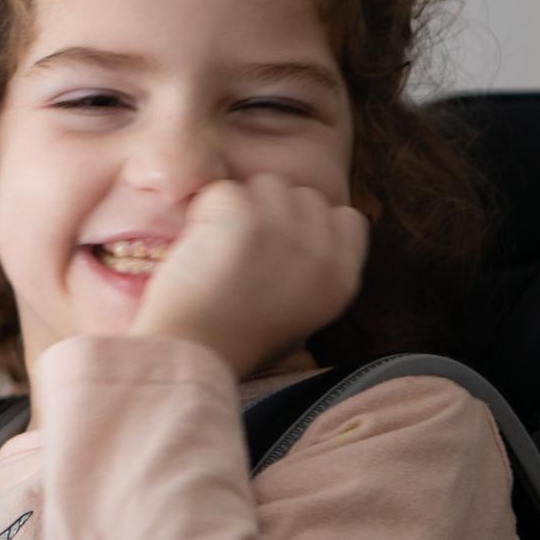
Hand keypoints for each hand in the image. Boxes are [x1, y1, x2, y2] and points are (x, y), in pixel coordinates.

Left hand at [128, 173, 369, 377]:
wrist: (192, 354)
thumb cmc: (233, 339)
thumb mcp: (299, 313)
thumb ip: (312, 269)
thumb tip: (299, 230)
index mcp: (342, 281)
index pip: (347, 219)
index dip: (308, 222)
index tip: (276, 243)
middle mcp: (323, 255)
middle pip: (304, 196)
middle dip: (270, 211)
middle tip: (239, 250)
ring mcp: (286, 232)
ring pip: (265, 184)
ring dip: (237, 206)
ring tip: (217, 248)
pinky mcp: (246, 218)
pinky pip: (224, 190)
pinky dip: (204, 210)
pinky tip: (198, 245)